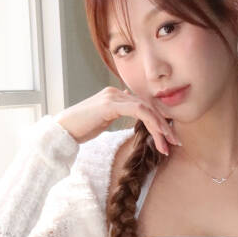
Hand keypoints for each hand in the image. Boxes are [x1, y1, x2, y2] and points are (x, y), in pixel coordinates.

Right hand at [57, 86, 181, 156]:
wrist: (62, 130)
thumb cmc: (80, 128)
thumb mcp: (103, 120)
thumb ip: (117, 113)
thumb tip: (131, 110)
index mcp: (115, 96)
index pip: (143, 106)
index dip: (158, 121)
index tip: (167, 138)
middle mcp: (116, 93)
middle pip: (148, 107)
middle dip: (164, 125)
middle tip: (175, 142)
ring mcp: (113, 97)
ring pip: (146, 109)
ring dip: (160, 127)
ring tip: (168, 143)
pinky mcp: (110, 104)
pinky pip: (137, 110)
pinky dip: (150, 122)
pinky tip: (157, 135)